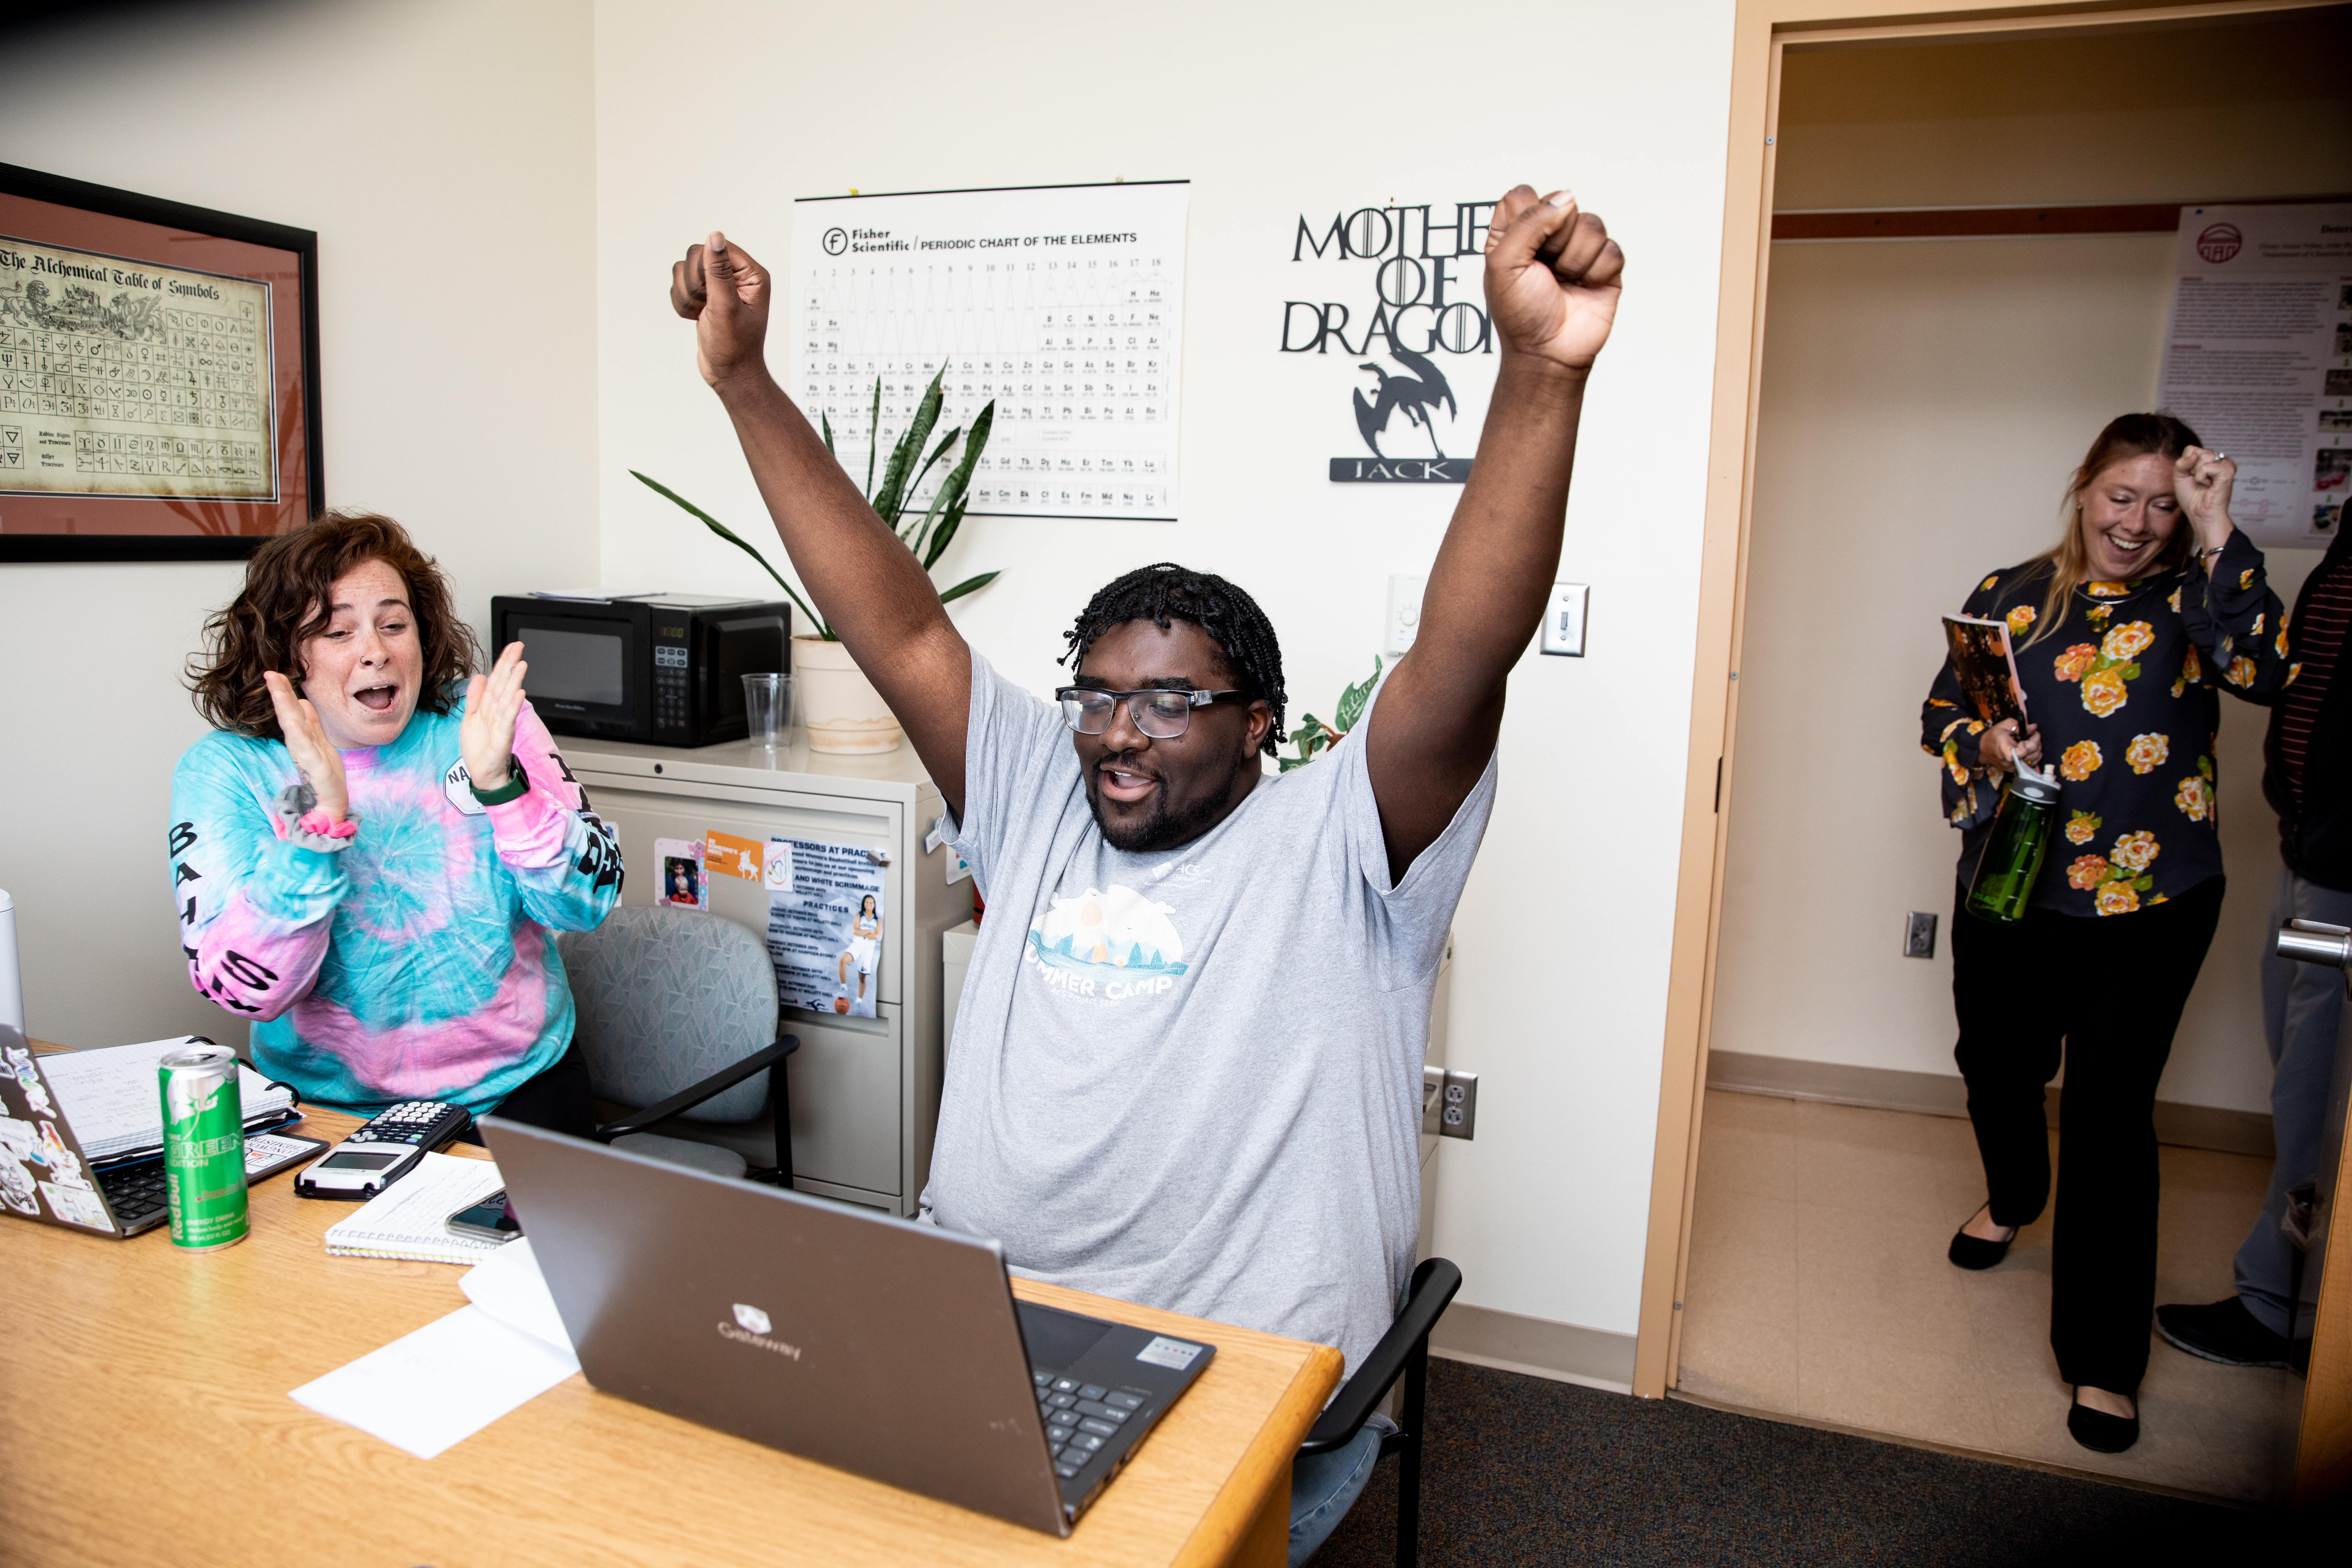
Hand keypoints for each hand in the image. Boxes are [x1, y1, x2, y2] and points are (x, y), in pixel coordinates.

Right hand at [261, 671, 348, 821]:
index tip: (275, 673)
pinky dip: (297, 733)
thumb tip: (303, 702)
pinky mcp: (314, 765)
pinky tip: (292, 721)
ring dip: (285, 706)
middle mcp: (300, 742)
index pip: (292, 708)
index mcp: (303, 735)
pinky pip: (304, 746)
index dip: (284, 691)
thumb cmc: (325, 771)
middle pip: (288, 712)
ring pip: (293, 725)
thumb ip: (311, 722)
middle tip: (269, 673)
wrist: (331, 799)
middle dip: (280, 692)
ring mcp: (305, 752)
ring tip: (277, 689)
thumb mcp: (319, 740)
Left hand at [459, 642, 528, 792]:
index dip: (503, 662)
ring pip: (507, 697)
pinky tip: (519, 694)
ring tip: (521, 664)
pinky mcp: (502, 737)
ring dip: (515, 680)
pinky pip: (508, 719)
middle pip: (504, 683)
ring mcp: (501, 723)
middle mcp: (497, 712)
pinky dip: (513, 706)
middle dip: (510, 664)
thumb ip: (474, 697)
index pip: (496, 679)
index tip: (511, 647)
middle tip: (519, 646)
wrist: (482, 773)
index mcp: (489, 706)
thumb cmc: (479, 749)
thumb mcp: (470, 717)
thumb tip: (479, 676)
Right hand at [671, 231, 771, 389]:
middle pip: (697, 255)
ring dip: (686, 295)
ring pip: (684, 270)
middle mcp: (737, 276)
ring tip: (701, 314)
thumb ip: (719, 270)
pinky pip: (680, 285)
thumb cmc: (735, 347)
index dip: (705, 269)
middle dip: (694, 284)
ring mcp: (719, 285)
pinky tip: (696, 317)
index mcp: (751, 274)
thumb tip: (715, 237)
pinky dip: (682, 303)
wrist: (729, 373)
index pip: (717, 247)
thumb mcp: (726, 307)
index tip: (709, 293)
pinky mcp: (705, 295)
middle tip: (706, 306)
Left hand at [1483, 185, 1624, 374]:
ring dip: (1575, 260)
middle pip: (1562, 203)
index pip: (1524, 195)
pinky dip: (1595, 273)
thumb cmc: (1520, 314)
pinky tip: (1583, 289)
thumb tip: (1565, 198)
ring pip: (1591, 224)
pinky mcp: (1604, 265)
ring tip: (1564, 282)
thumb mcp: (1503, 265)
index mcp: (1515, 232)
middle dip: (1554, 241)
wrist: (1548, 353)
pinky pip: (1610, 249)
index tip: (1523, 247)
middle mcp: (1548, 235)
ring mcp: (1578, 248)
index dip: (1527, 215)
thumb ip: (1527, 222)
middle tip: (1544, 270)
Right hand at [1980, 718, 2041, 774]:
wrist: (1983, 750)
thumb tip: (2033, 727)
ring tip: (2031, 741)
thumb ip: (2020, 726)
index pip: (2023, 751)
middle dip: (2036, 742)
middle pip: (2032, 754)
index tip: (2026, 736)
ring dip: (2037, 749)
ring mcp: (2012, 767)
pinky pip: (2030, 764)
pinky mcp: (2015, 770)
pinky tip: (2030, 750)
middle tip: (2033, 734)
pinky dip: (2034, 756)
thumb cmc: (1993, 736)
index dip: (2029, 743)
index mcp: (2005, 749)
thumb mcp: (2004, 725)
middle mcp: (2009, 761)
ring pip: (2034, 760)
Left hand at [2173, 446, 2235, 559]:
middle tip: (2198, 481)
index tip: (2190, 476)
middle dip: (2191, 468)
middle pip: (2197, 451)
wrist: (2199, 513)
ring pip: (2204, 456)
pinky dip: (2202, 477)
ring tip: (2205, 483)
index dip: (2186, 463)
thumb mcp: (2179, 477)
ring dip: (2197, 473)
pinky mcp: (2228, 471)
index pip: (2191, 449)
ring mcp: (2225, 464)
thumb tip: (2194, 455)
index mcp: (2209, 460)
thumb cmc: (2192, 497)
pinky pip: (2207, 466)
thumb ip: (2182, 463)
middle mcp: (2218, 460)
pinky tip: (2209, 485)